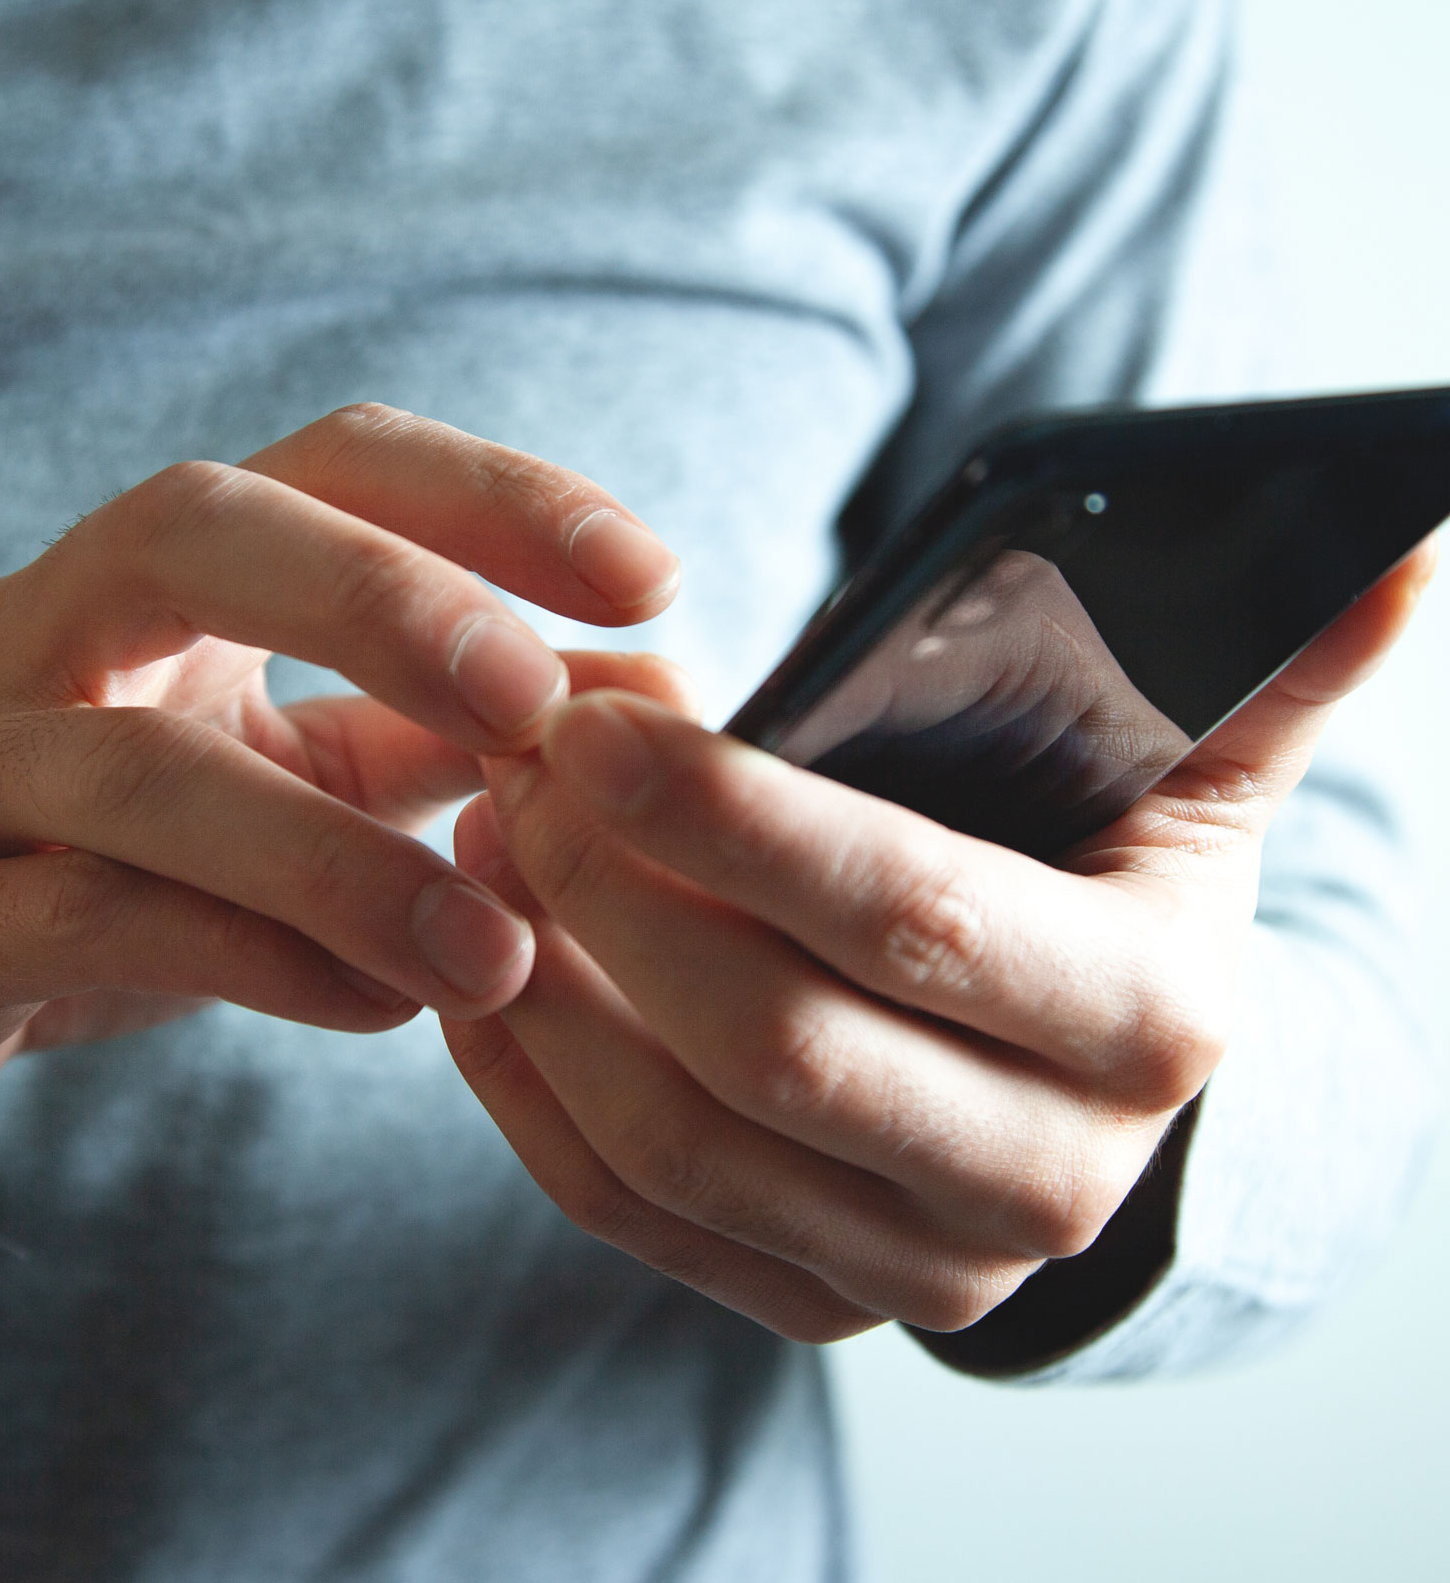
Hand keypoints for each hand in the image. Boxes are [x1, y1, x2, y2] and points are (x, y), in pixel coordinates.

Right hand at [0, 405, 678, 1181]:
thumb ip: (449, 736)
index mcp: (157, 573)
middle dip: (384, 599)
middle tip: (535, 703)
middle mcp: (42, 626)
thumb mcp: (292, 773)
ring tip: (497, 950)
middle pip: (191, 529)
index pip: (330, 461)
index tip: (650, 578)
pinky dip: (252, 962)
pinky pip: (80, 923)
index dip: (493, 497)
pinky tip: (381, 1008)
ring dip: (337, 860)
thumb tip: (655, 699)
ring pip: (134, 771)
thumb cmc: (117, 857)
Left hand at [442, 545, 1434, 1342]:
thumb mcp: (1192, 780)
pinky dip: (532, 1092)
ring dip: (549, 981)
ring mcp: (919, 1264)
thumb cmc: (1111, 890)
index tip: (599, 713)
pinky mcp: (816, 1297)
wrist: (1094, 1091)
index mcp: (1145, 1021)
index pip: (913, 916)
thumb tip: (1399, 544)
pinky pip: (628, 1214)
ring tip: (487, 833)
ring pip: (679, 1143)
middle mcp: (1043, 1175)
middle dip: (614, 888)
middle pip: (773, 1045)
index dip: (737, 816)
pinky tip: (484, 969)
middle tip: (519, 759)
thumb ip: (1267, 673)